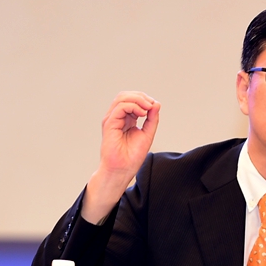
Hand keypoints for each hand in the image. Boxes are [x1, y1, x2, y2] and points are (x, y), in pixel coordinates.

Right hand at [81, 92, 160, 222]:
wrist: (122, 170)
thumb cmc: (132, 157)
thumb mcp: (147, 133)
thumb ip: (152, 119)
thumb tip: (156, 104)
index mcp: (126, 119)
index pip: (132, 100)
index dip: (145, 99)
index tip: (155, 107)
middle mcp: (117, 118)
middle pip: (126, 95)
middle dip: (141, 96)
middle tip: (152, 105)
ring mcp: (112, 119)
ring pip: (122, 98)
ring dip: (138, 99)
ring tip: (148, 108)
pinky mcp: (109, 123)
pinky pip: (120, 107)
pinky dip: (133, 106)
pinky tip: (142, 113)